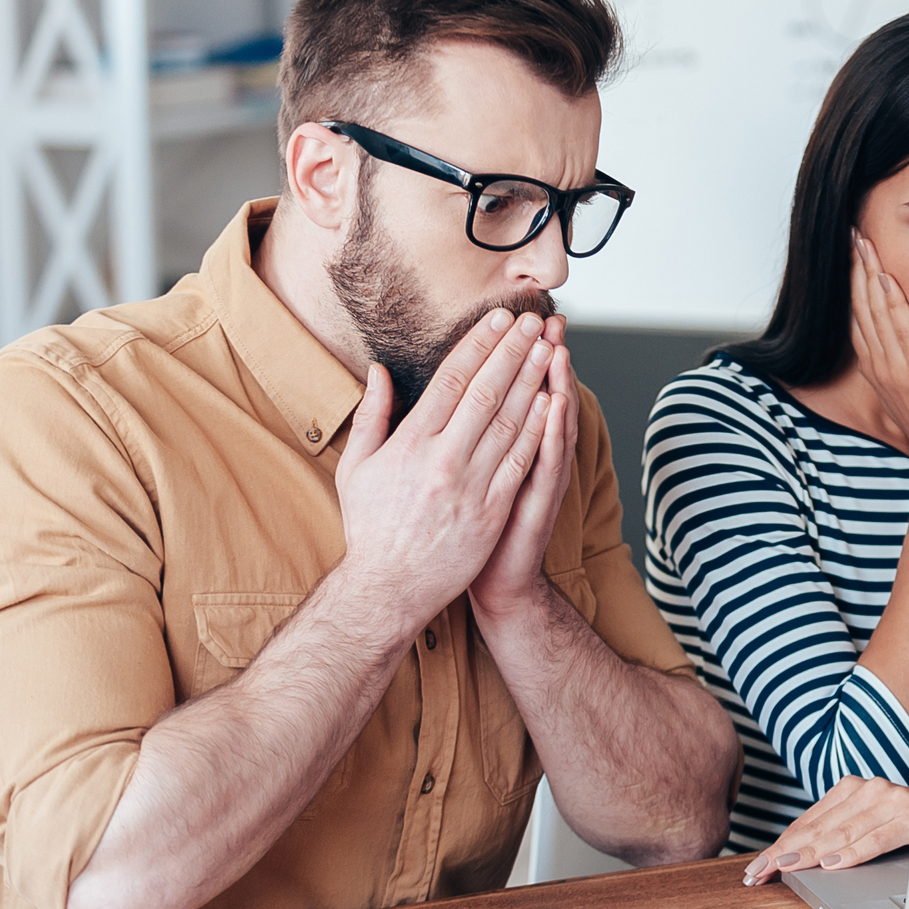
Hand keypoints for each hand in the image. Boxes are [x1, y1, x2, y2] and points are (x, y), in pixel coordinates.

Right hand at [332, 308, 556, 641]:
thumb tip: (378, 370)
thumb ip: (372, 415)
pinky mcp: (492, 511)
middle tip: (532, 321)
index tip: (498, 320)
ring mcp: (470, 486)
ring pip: (509, 422)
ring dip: (532, 382)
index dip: (478, 345)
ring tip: (549, 349)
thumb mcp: (356, 467)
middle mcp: (442, 460)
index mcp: (409, 444)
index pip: (450, 380)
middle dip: (512, 352)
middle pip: (485, 393)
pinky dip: (538, 430)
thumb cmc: (371, 527)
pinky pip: (521, 462)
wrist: (389, 589)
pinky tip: (552, 402)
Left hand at [471, 314, 579, 621]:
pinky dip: (553, 434)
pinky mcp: (537, 504)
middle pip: (540, 398)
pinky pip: (548, 464)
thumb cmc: (472, 532)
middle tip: (549, 321)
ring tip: (557, 350)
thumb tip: (449, 396)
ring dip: (556, 385)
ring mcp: (538, 480)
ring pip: (551, 425)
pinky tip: (556, 406)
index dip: (516, 355)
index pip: (515, 391)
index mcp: (505, 447)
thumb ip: (462, 435)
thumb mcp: (468, 476)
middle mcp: (529, 458)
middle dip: (543, 358)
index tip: (517, 319)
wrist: (492, 584)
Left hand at [741, 776, 908, 885]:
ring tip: (783, 868)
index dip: (780, 845)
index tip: (757, 866)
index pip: (808, 821)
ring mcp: (892, 801)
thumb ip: (839, 833)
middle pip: (818, 827)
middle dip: (785, 852)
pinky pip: (876, 838)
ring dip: (809, 853)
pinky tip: (830, 864)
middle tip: (758, 871)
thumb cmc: (908, 822)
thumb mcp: (869, 822)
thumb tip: (796, 860)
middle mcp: (870, 789)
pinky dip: (852, 852)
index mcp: (854, 788)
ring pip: (842, 832)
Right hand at [851, 237, 908, 466]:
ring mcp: (894, 367)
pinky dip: (891, 302)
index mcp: (877, 367)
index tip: (853, 253)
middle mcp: (879, 364)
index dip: (854, 282)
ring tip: (863, 241)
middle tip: (852, 233)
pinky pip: (900, 330)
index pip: (858, 316)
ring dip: (868, 274)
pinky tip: (887, 277)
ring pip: (874, 312)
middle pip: (860, 307)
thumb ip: (907, 363)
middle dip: (855, 268)